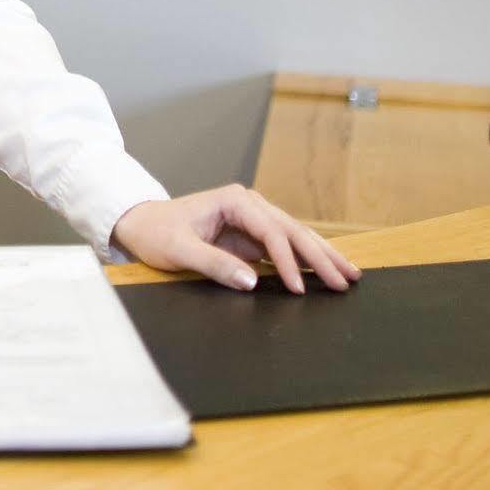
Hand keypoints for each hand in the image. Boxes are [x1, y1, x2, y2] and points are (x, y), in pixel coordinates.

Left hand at [110, 184, 361, 294]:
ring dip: (322, 256)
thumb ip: (214, 264)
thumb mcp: (178, 251)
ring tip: (350, 274)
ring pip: (295, 237)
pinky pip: (285, 247)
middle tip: (347, 280)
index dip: (288, 261)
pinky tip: (326, 272)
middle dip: (321, 256)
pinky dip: (306, 260)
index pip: (272, 232)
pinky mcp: (251, 234)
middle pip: (293, 231)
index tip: (299, 288)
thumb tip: (252, 282)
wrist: (139, 224)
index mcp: (234, 201)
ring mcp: (253, 218)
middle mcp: (249, 204)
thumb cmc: (155, 233)